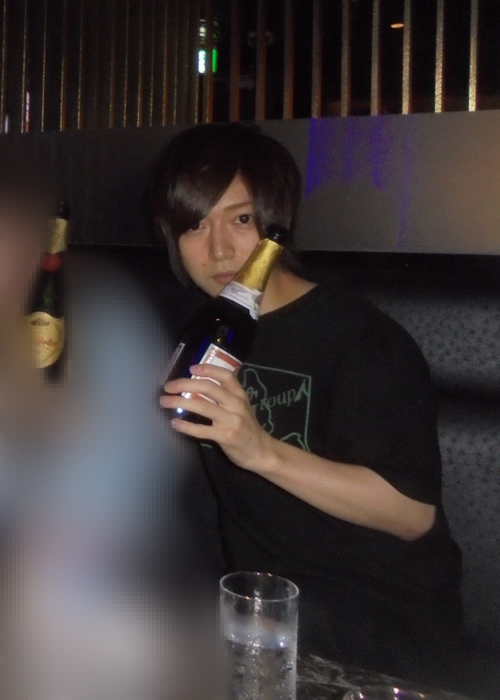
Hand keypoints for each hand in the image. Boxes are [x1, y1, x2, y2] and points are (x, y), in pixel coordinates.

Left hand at [160, 364, 274, 473]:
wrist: (261, 451)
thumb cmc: (246, 427)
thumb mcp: (241, 407)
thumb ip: (225, 396)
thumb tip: (196, 386)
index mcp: (239, 395)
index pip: (225, 375)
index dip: (207, 369)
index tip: (191, 368)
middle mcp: (235, 404)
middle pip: (208, 387)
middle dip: (184, 384)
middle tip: (168, 387)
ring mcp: (230, 420)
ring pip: (201, 406)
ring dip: (179, 402)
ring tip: (165, 402)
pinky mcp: (225, 436)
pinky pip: (201, 429)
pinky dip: (185, 426)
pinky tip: (174, 423)